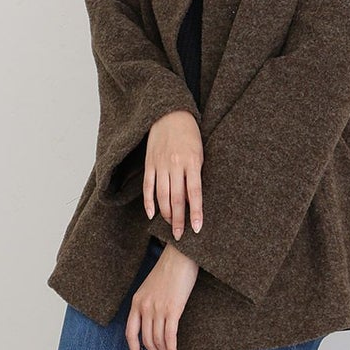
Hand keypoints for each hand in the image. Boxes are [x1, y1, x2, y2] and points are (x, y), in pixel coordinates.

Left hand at [126, 241, 199, 349]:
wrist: (181, 255)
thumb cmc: (170, 270)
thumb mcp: (151, 288)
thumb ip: (149, 304)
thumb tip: (154, 323)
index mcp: (136, 302)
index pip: (130, 333)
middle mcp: (144, 307)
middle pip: (146, 341)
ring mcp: (157, 309)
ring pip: (158, 341)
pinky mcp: (172, 309)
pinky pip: (170, 337)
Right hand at [144, 110, 203, 239]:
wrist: (170, 114)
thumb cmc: (190, 134)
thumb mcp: (201, 151)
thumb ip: (198, 173)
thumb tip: (196, 198)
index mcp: (192, 162)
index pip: (195, 193)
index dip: (196, 212)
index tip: (197, 228)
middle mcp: (175, 165)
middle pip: (177, 198)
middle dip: (179, 219)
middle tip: (180, 236)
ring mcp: (160, 164)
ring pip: (162, 195)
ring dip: (166, 213)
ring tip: (170, 226)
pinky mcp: (150, 163)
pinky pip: (148, 186)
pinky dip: (149, 201)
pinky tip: (152, 214)